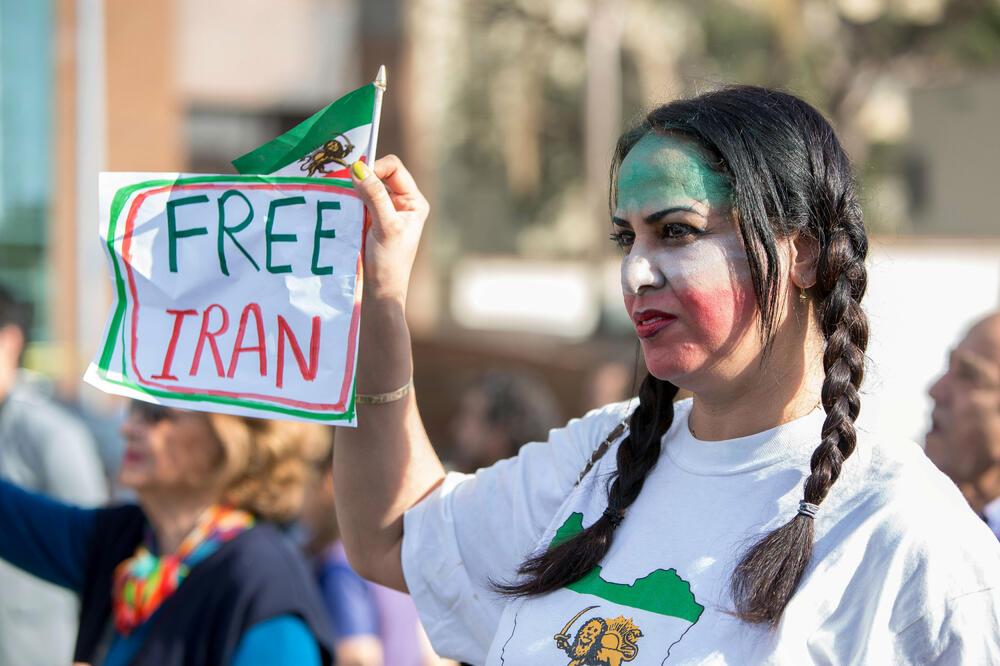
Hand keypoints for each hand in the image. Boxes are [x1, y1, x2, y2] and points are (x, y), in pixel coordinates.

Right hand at [351, 156, 428, 303]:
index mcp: (413, 201)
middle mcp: (400, 202)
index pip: (394, 168)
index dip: (376, 168)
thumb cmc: (389, 263)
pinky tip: (337, 206)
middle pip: (377, 174)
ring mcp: (382, 210)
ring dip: (351, 190)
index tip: (357, 179)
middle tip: (342, 184)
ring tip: (339, 196)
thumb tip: (358, 168)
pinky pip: (354, 201)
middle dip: (361, 178)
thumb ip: (375, 197)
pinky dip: (346, 201)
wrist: (379, 292)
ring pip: (363, 187)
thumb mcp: (386, 227)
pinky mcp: (366, 220)